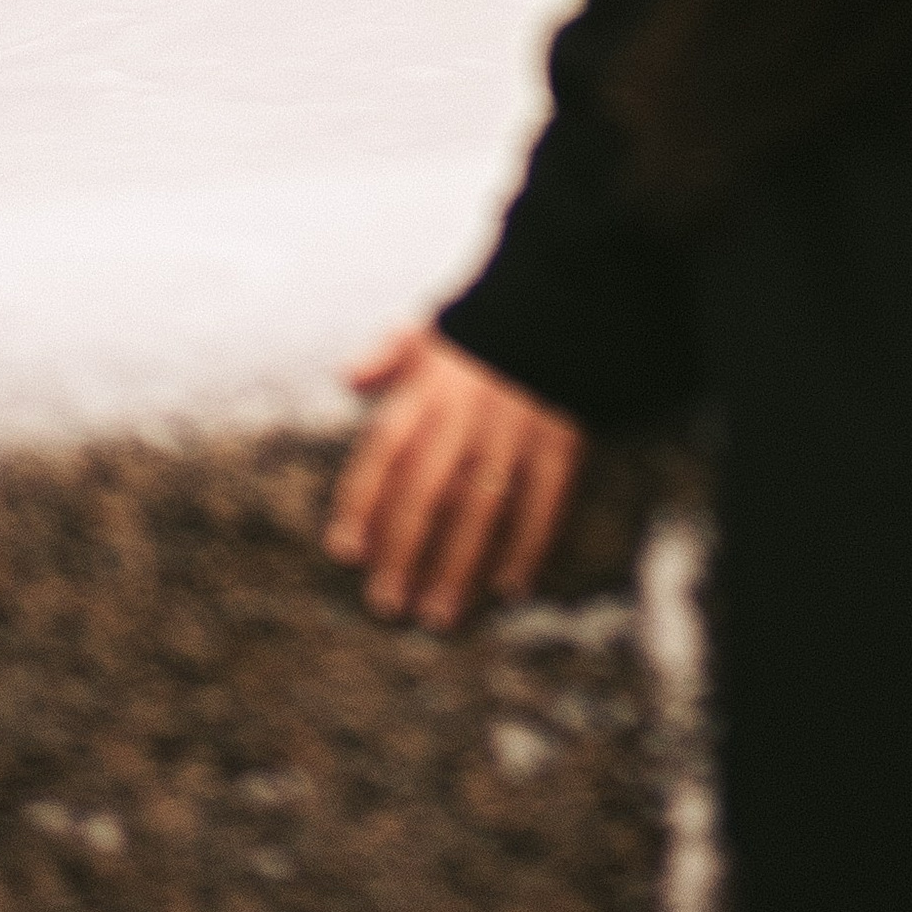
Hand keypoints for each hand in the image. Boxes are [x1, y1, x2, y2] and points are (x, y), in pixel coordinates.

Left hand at [324, 325, 583, 630]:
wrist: (565, 298)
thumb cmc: (489, 322)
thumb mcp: (432, 328)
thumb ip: (388, 354)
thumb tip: (346, 376)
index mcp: (431, 390)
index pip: (386, 454)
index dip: (362, 503)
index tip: (345, 550)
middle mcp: (467, 417)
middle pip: (428, 494)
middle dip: (404, 552)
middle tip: (387, 604)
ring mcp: (516, 433)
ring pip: (482, 509)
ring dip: (459, 566)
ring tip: (440, 614)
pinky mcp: (561, 442)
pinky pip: (545, 503)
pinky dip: (529, 546)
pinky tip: (512, 586)